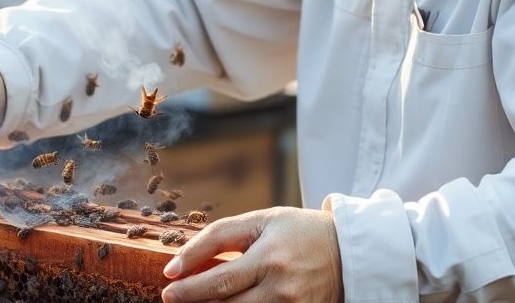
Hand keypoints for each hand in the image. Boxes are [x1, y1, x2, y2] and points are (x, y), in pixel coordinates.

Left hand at [161, 206, 342, 302]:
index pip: (219, 278)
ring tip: (197, 300)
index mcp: (270, 258)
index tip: (168, 283)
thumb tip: (179, 263)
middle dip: (193, 301)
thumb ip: (220, 236)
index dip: (189, 285)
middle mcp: (281, 288)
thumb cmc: (298, 231)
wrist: (347, 251)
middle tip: (172, 298)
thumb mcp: (261, 221)